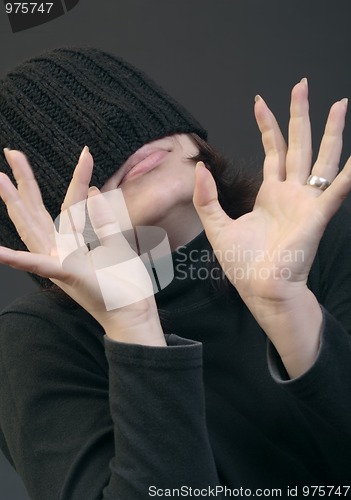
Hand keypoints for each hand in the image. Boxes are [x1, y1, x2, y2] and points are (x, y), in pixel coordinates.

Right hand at [0, 148, 164, 344]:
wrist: (132, 315)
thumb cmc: (123, 285)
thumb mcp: (115, 246)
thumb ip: (102, 221)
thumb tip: (93, 192)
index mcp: (72, 244)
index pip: (70, 204)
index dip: (77, 178)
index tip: (87, 154)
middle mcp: (60, 251)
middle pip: (38, 211)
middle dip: (25, 182)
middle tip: (12, 152)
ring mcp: (60, 263)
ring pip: (35, 228)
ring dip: (16, 204)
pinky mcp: (67, 275)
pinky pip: (41, 266)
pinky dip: (19, 260)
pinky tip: (0, 253)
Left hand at [193, 79, 350, 375]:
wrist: (261, 290)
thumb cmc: (244, 264)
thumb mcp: (217, 226)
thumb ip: (207, 198)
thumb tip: (199, 168)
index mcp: (270, 194)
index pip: (273, 151)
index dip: (268, 126)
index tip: (260, 101)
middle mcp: (291, 193)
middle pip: (299, 145)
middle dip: (300, 115)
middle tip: (302, 85)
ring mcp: (306, 202)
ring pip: (322, 159)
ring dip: (331, 132)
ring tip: (339, 104)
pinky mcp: (315, 215)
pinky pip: (336, 190)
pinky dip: (349, 173)